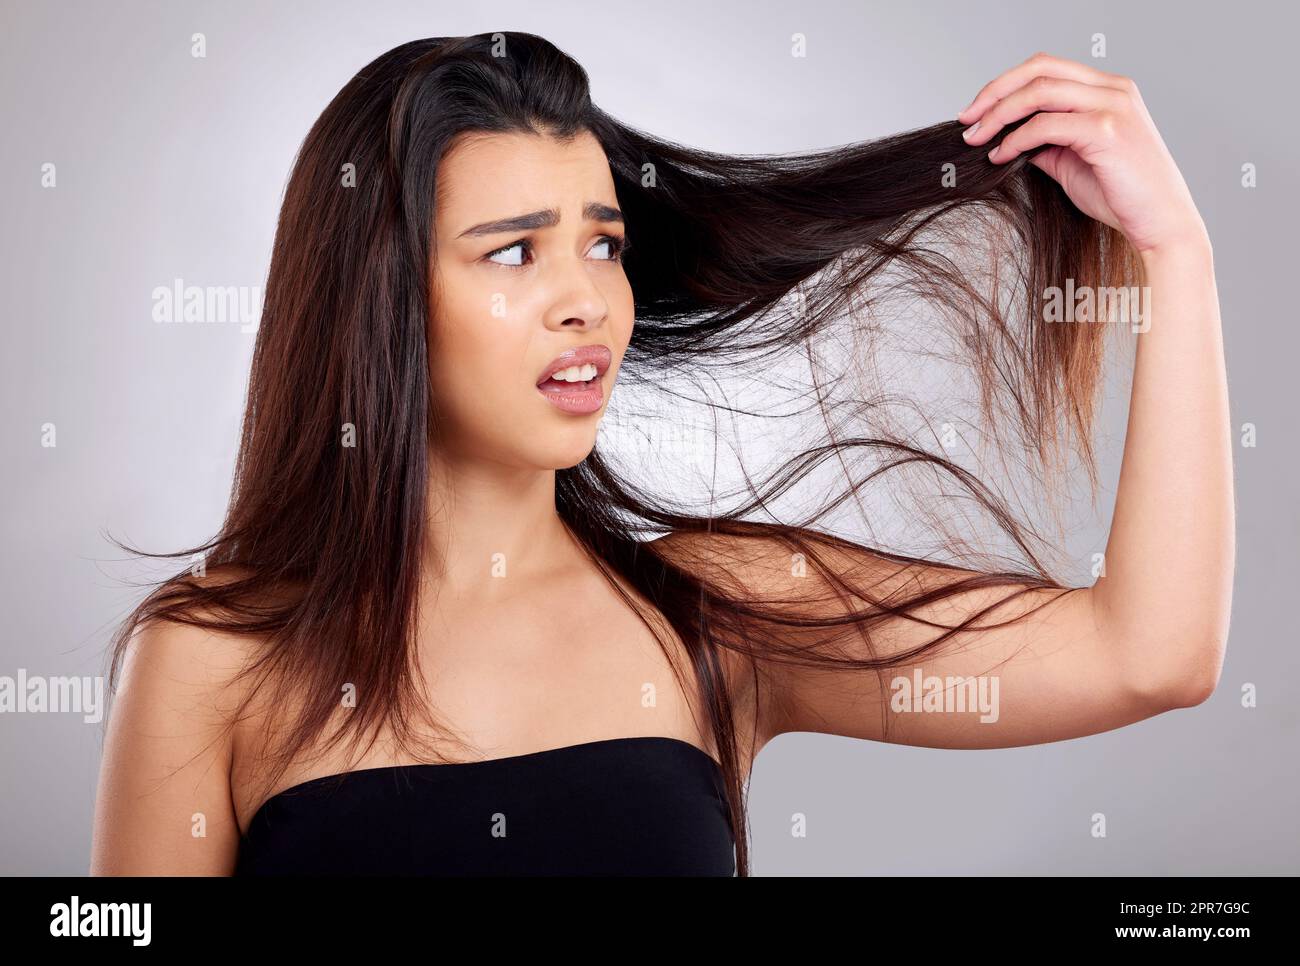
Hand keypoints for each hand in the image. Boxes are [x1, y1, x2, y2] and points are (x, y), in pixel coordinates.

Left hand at [957, 52, 1208, 256]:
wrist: (1160, 224)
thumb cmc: (1121, 196)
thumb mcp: (1072, 162)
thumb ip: (1045, 143)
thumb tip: (1006, 138)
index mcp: (1108, 89)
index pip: (1047, 67)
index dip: (1005, 85)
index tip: (975, 111)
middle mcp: (1113, 88)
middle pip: (1039, 69)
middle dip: (994, 92)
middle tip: (965, 120)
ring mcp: (1112, 106)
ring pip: (1039, 91)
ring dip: (998, 114)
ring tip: (976, 139)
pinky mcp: (1107, 130)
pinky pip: (1046, 125)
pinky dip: (1016, 139)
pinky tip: (1000, 156)